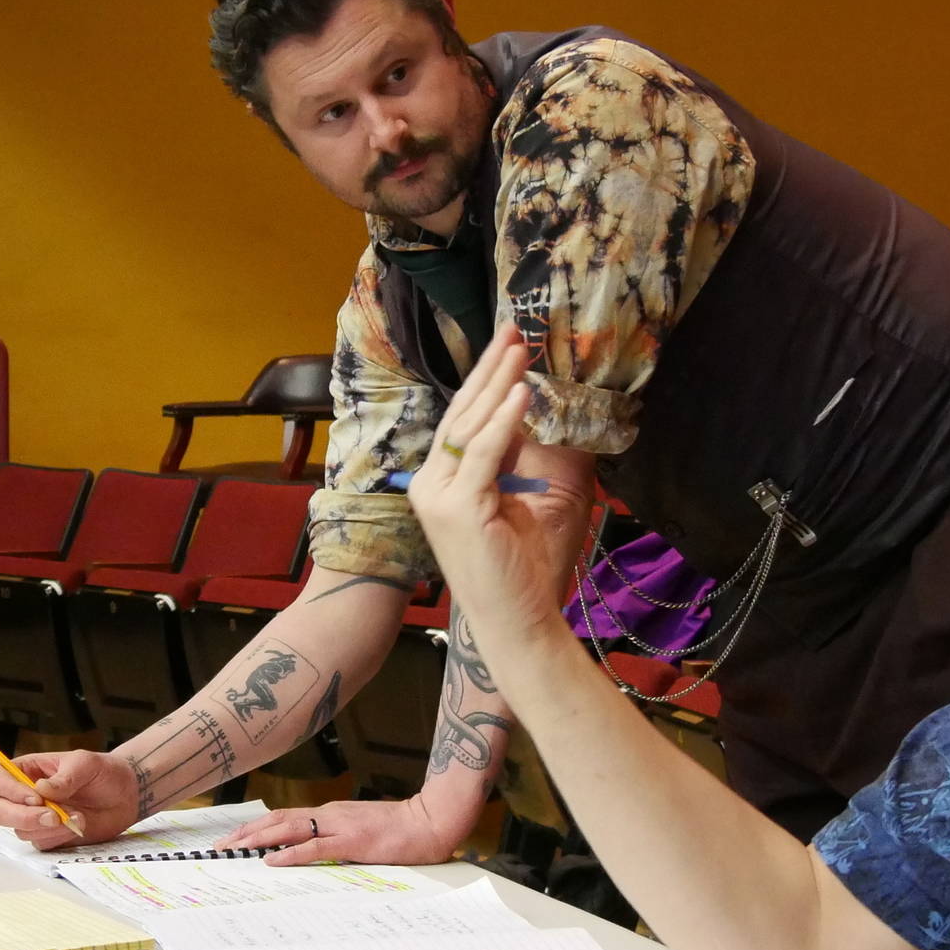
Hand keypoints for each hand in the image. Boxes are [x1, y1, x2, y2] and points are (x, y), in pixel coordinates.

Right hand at [0, 750, 140, 849]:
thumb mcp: (86, 764)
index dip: (9, 791)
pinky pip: (42, 843)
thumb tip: (41, 790)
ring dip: (48, 827)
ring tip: (77, 815)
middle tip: (52, 816)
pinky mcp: (49, 836)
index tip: (34, 797)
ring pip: (21, 831)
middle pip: (0, 811)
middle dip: (23, 817)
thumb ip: (64, 777)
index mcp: (26, 771)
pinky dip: (59, 837)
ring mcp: (35, 818)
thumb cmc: (103, 772)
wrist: (126, 794)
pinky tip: (79, 825)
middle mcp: (24, 796)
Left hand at [215, 796, 457, 865]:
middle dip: (247, 832)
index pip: (286, 816)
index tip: (234, 836)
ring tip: (235, 849)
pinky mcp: (352, 841)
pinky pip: (314, 847)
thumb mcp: (363, 830)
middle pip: (279, 819)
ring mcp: (340, 826)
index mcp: (332, 813)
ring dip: (260, 839)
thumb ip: (339, 836)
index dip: (258, 825)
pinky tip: (272, 860)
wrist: (431, 822)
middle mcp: (331, 814)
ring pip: (290, 829)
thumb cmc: (402, 830)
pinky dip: (290, 853)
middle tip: (221, 845)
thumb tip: (313, 850)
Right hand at [409, 324, 575, 657]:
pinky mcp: (459, 508)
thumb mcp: (511, 500)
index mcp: (436, 483)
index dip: (484, 381)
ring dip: (498, 383)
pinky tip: (521, 392)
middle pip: (461, 414)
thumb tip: (517, 416)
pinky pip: (483, 452)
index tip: (507, 346)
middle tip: (514, 330)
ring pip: (470, 426)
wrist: (513, 620)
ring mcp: (438, 496)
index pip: (460, 421)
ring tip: (520, 348)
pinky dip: (503, 421)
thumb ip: (507, 460)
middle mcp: (429, 485)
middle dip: (490, 369)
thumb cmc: (515, 567)